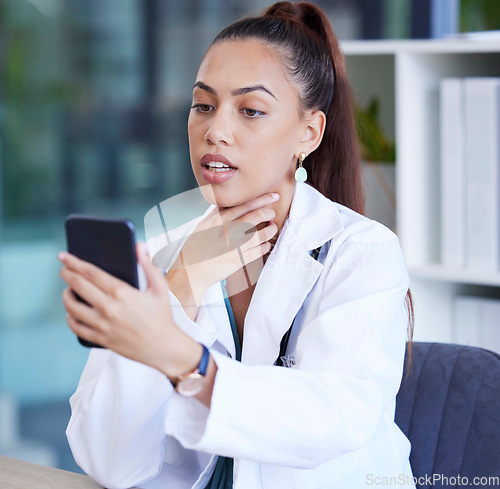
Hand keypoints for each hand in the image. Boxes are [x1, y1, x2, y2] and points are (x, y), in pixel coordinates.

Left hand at [59, 242, 201, 377]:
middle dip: (67, 274)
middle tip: (63, 268)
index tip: (65, 257)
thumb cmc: (162, 316)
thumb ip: (148, 264)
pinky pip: (76, 327)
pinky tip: (72, 312)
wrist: (164, 347)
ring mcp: (103, 325)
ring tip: (68, 290)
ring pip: (72, 307)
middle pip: (78, 286)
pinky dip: (70, 318)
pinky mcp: (101, 339)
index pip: (91, 272)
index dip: (75, 262)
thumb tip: (140, 246)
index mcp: (122, 292)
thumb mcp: (159, 287)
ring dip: (67, 295)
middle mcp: (109, 308)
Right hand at [166, 192, 279, 306]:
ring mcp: (235, 246)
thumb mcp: (202, 225)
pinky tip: (265, 244)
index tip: (273, 196)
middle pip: (257, 216)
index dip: (263, 199)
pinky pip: (260, 250)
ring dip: (271, 229)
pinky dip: (266, 246)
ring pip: (262, 234)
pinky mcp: (239, 260)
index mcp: (219, 220)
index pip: (245, 205)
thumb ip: (216, 213)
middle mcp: (228, 231)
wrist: (190, 272)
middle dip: (269, 213)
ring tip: (271, 227)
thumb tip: (227, 201)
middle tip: (272, 213)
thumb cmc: (195, 248)